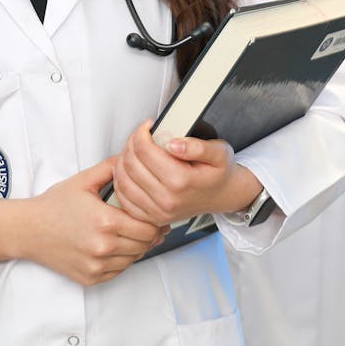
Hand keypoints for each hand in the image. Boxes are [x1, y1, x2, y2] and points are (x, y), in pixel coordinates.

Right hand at [0, 159, 167, 285]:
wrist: (29, 230)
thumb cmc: (55, 204)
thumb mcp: (83, 180)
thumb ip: (110, 168)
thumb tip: (131, 158)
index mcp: (105, 222)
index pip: (148, 229)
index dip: (155, 222)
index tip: (153, 215)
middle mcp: (103, 247)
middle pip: (144, 246)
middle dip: (149, 234)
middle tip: (147, 223)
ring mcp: (97, 266)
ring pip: (133, 260)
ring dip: (136, 247)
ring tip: (129, 233)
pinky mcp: (91, 278)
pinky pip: (118, 271)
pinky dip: (121, 260)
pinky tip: (113, 246)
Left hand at [112, 121, 260, 224]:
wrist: (223, 195)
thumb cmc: (219, 173)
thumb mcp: (218, 153)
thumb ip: (198, 146)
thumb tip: (174, 144)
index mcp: (182, 181)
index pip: (145, 151)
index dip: (141, 133)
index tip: (147, 126)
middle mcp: (168, 200)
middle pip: (131, 164)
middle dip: (131, 144)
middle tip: (140, 136)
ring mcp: (159, 212)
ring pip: (123, 181)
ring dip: (123, 161)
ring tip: (134, 151)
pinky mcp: (152, 218)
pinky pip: (124, 200)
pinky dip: (121, 182)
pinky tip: (129, 170)